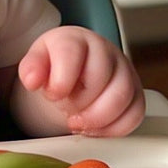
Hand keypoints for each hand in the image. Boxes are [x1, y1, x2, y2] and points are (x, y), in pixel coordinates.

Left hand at [18, 26, 144, 136]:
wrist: (75, 64)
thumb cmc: (56, 62)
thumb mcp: (37, 60)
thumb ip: (31, 69)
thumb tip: (32, 80)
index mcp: (76, 39)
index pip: (72, 54)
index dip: (61, 80)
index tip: (53, 95)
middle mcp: (104, 51)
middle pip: (100, 77)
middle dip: (78, 101)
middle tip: (64, 108)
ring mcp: (124, 70)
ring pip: (122, 97)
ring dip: (96, 117)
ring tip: (76, 121)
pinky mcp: (136, 92)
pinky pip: (135, 114)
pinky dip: (113, 128)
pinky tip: (94, 128)